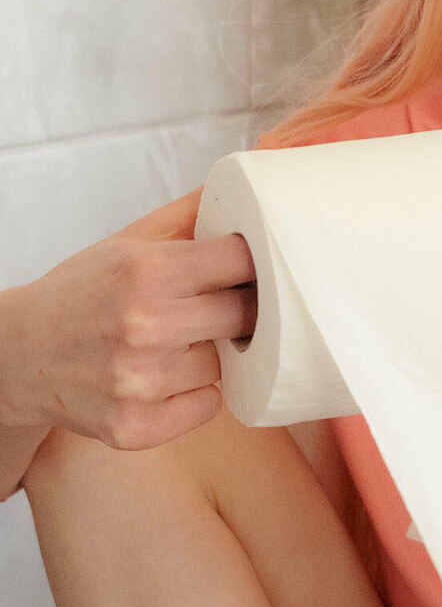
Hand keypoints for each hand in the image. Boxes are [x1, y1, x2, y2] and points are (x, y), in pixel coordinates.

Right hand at [0, 188, 255, 448]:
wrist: (19, 354)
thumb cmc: (83, 293)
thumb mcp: (129, 242)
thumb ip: (193, 213)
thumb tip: (253, 179)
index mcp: (147, 272)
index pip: (242, 261)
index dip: (252, 263)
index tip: (248, 268)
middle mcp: (145, 326)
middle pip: (244, 315)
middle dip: (239, 308)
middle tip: (219, 306)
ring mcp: (140, 382)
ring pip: (226, 365)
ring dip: (213, 353)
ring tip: (179, 342)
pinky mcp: (136, 427)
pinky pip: (209, 406)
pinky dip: (196, 393)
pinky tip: (167, 376)